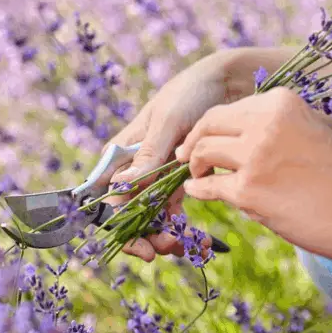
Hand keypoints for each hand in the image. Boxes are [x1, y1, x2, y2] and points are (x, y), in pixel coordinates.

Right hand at [105, 50, 256, 261]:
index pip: (107, 198)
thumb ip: (147, 154)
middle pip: (127, 214)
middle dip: (144, 237)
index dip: (118, 226)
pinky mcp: (178, 179)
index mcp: (120, 154)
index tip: (141, 245)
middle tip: (167, 249)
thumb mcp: (168, 121)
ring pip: (150, 218)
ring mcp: (155, 176)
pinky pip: (173, 210)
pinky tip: (202, 241)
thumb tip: (121, 185)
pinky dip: (184, 228)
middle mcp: (133, 169)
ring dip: (165, 236)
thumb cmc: (188, 94)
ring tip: (188, 247)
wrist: (225, 83)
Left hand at [175, 88, 331, 258]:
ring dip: (194, 166)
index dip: (208, 128)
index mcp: (280, 102)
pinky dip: (197, 189)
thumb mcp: (307, 131)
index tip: (200, 141)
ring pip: (201, 153)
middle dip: (192, 143)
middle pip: (207, 126)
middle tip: (187, 158)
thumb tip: (226, 136)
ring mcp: (255, 156)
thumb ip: (269, 128)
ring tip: (198, 176)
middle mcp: (265, 122)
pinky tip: (197, 191)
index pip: (227, 110)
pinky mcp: (249, 191)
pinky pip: (207, 186)